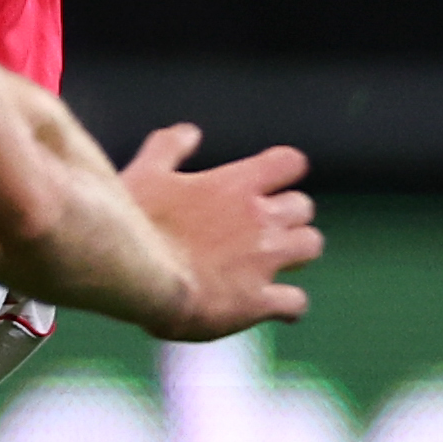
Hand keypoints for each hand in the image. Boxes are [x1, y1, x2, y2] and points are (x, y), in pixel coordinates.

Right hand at [116, 123, 320, 337]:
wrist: (133, 274)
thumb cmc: (134, 221)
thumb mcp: (145, 172)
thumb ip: (169, 148)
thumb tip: (188, 133)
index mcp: (237, 185)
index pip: (289, 163)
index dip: (282, 171)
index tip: (267, 183)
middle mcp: (261, 219)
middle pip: (303, 207)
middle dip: (287, 216)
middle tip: (261, 228)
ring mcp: (264, 261)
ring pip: (310, 246)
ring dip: (296, 252)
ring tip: (274, 262)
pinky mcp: (258, 301)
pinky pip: (295, 302)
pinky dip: (289, 305)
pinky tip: (275, 308)